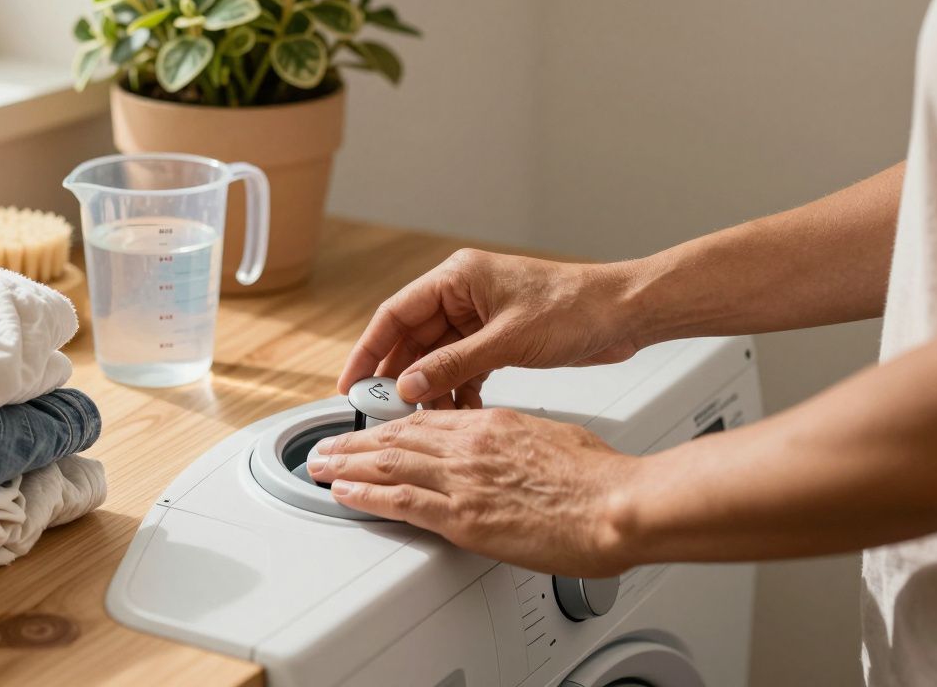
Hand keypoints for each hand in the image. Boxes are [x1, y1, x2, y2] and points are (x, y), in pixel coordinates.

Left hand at [307, 408, 636, 576]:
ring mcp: (462, 480)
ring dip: (346, 465)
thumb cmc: (601, 478)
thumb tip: (514, 448)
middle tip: (326, 446)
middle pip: (397, 437)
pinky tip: (343, 493)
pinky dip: (365, 495)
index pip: (426, 420)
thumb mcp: (554, 438)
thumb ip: (522, 440)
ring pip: (388, 463)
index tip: (370, 430)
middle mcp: (469, 446)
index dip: (390, 425)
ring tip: (319, 467)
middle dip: (355, 442)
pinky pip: (400, 501)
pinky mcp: (463, 516)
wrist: (617, 504)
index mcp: (492, 424)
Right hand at [338, 249, 641, 409]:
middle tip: (383, 412)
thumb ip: (453, 365)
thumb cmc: (576, 307)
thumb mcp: (507, 340)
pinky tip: (458, 417)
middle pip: (412, 340)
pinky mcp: (497, 340)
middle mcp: (462, 295)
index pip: (395, 315)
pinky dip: (458, 393)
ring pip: (436, 360)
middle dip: (399, 378)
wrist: (624, 314)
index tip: (351, 381)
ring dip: (430, 391)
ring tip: (424, 422)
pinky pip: (462, 369)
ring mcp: (479, 319)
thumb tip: (410, 387)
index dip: (368, 350)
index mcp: (457, 279)